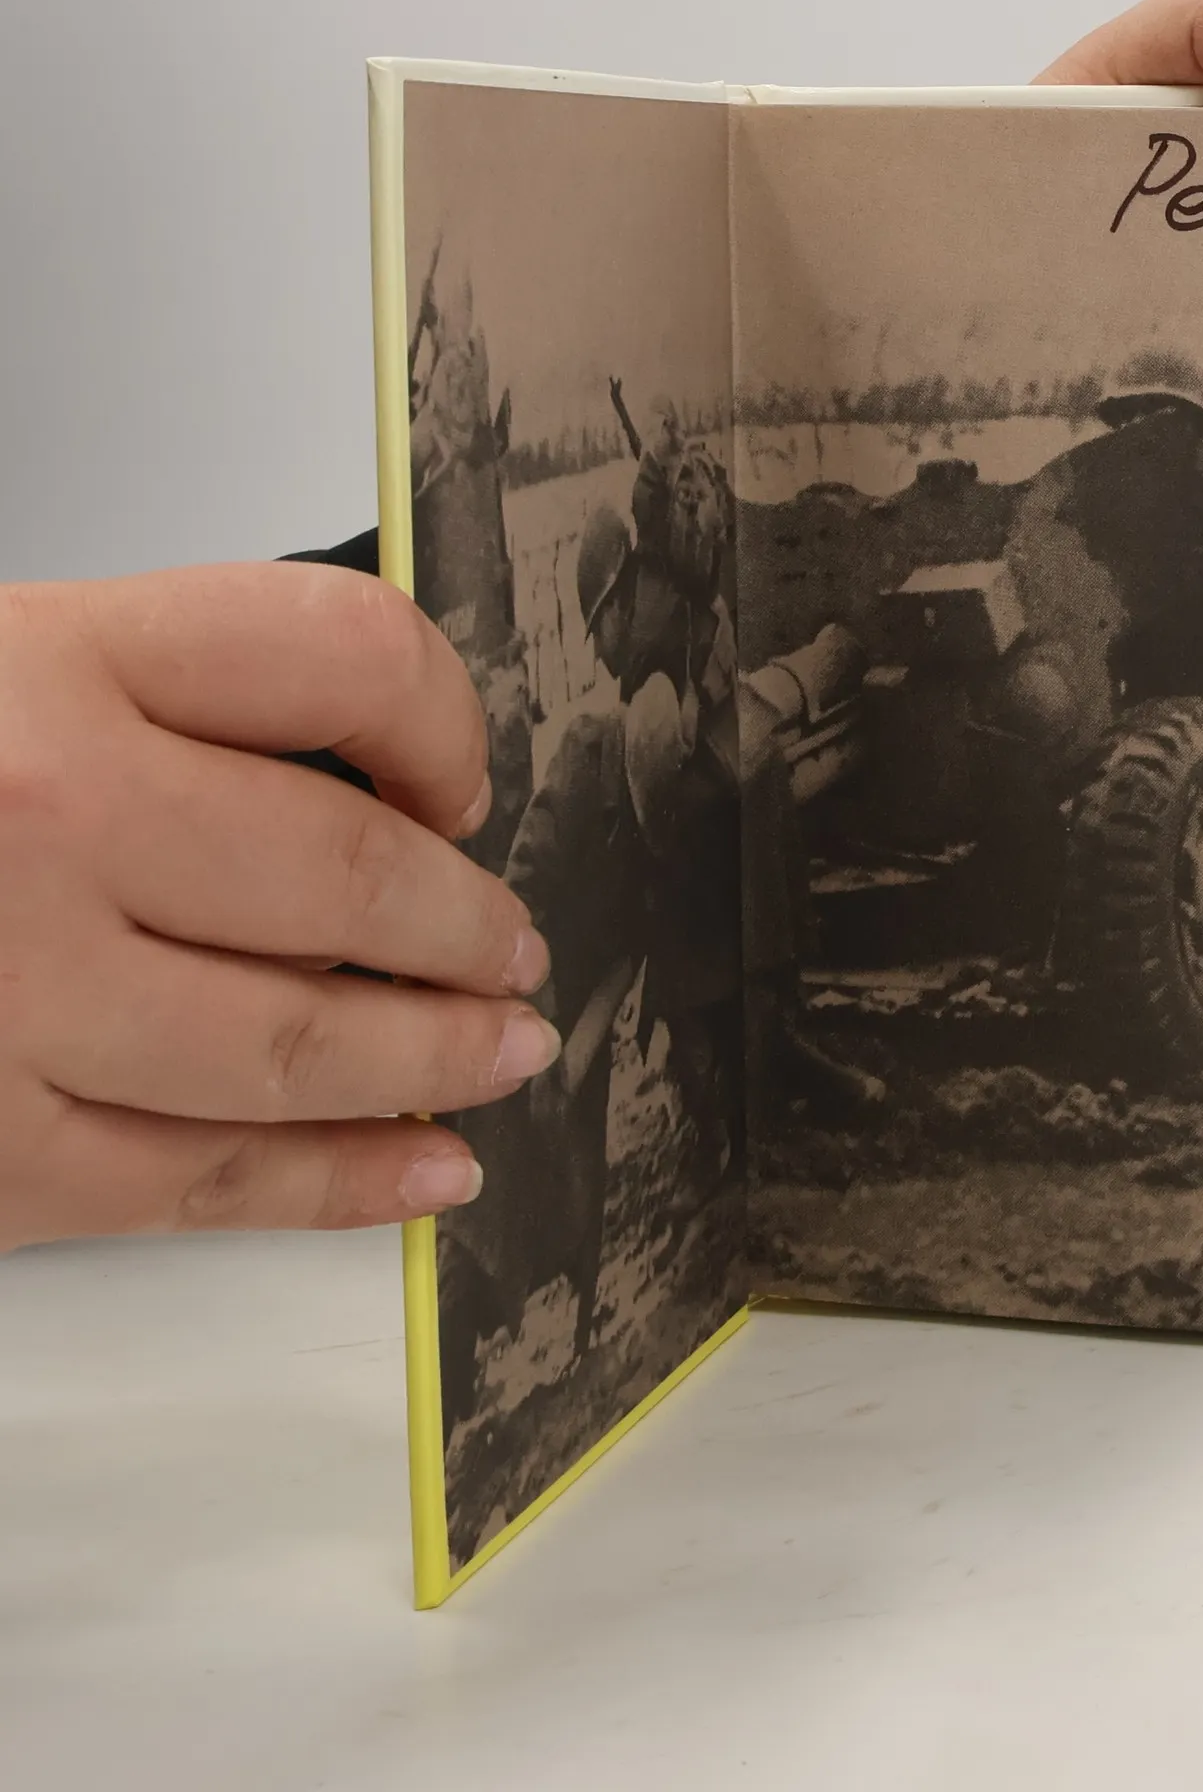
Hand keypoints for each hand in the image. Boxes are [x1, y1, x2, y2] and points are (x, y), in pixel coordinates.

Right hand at [0, 566, 561, 1250]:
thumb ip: (144, 707)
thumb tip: (354, 791)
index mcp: (45, 664)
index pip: (338, 652)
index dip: (440, 717)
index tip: (457, 781)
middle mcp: (41, 821)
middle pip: (353, 877)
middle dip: (471, 929)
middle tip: (518, 950)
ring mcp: (8, 999)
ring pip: (300, 1045)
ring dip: (436, 1056)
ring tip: (507, 1050)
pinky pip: (201, 1182)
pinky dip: (339, 1185)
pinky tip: (425, 1174)